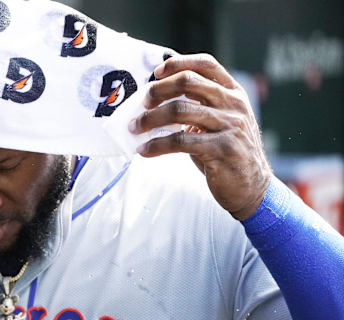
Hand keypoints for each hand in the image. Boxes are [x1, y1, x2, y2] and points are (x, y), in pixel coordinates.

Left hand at [129, 54, 271, 219]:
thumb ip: (200, 106)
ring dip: (150, 119)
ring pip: (179, 111)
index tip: (157, 72)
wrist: (253, 187)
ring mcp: (229, 126)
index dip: (179, 63)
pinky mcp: (220, 149)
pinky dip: (156, 145)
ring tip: (135, 128)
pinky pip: (179, 141)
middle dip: (159, 90)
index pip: (206, 64)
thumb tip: (157, 100)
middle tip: (142, 103)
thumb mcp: (221, 122)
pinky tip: (145, 150)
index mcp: (234, 93)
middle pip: (188, 82)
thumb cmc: (228, 153)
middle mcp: (233, 105)